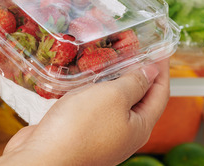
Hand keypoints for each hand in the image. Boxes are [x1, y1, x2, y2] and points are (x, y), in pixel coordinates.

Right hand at [0, 58, 169, 165]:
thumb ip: (134, 82)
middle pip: (139, 98)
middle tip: (135, 47)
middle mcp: (124, 133)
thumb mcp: (115, 97)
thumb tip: (152, 72)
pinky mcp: (80, 132)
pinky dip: (93, 89)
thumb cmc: (81, 128)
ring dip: (113, 79)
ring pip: (113, 102)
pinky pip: (92, 107)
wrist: (41, 159)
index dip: (162, 69)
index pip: (160, 93)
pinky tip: (85, 76)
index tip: (162, 47)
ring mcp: (102, 134)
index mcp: (140, 127)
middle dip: (138, 72)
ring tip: (110, 55)